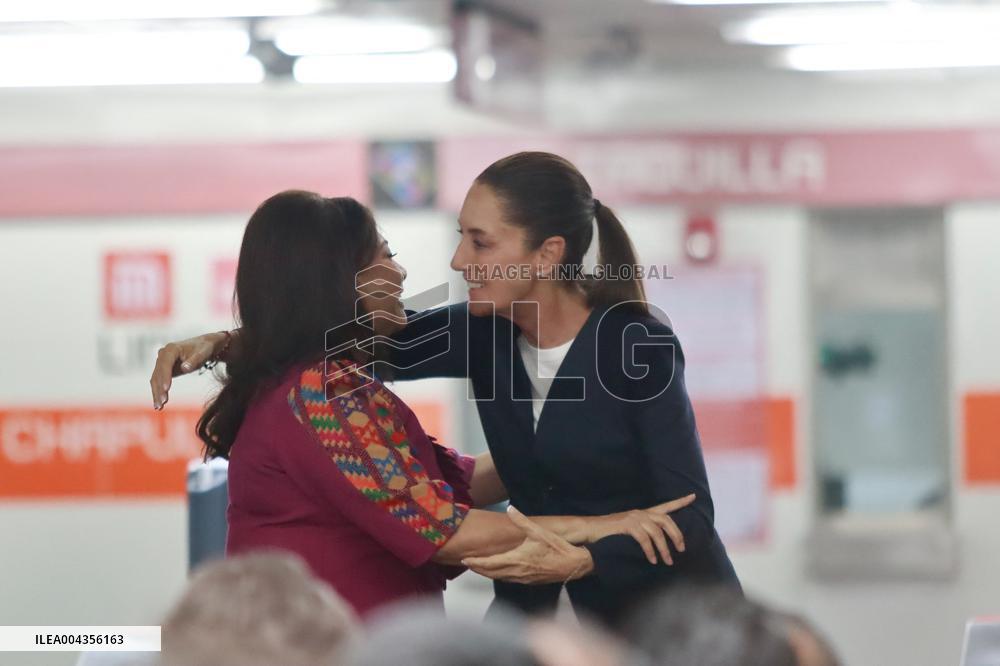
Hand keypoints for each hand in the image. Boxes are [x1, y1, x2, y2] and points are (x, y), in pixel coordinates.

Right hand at [150, 331, 228, 409]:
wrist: (204, 345)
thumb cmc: (204, 348)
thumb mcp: (203, 353)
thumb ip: (194, 360)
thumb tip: (185, 368)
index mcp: (171, 349)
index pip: (165, 364)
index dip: (165, 376)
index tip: (167, 389)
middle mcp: (163, 354)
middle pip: (158, 373)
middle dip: (159, 388)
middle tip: (162, 402)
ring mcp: (162, 362)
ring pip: (156, 379)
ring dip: (156, 393)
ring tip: (159, 407)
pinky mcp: (164, 370)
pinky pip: (158, 382)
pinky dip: (158, 392)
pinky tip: (159, 404)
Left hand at [463, 506, 593, 583]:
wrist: (574, 565)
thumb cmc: (556, 548)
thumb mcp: (539, 531)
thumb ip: (522, 520)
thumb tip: (509, 508)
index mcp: (516, 560)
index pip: (490, 564)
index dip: (476, 563)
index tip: (465, 559)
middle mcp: (517, 572)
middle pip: (492, 573)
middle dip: (479, 568)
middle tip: (467, 563)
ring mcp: (524, 579)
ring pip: (500, 578)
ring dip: (488, 573)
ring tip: (479, 567)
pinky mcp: (531, 581)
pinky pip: (510, 580)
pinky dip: (500, 576)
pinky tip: (500, 572)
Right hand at [586, 493, 695, 565]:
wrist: (589, 530)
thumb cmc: (608, 534)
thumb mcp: (628, 531)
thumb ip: (642, 534)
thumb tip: (656, 547)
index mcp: (642, 513)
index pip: (665, 506)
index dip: (680, 501)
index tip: (693, 496)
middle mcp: (640, 513)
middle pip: (666, 520)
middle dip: (677, 535)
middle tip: (681, 550)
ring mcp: (634, 518)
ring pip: (657, 532)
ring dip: (664, 549)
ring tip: (667, 561)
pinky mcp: (627, 525)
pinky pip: (644, 539)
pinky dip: (650, 551)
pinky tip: (652, 560)